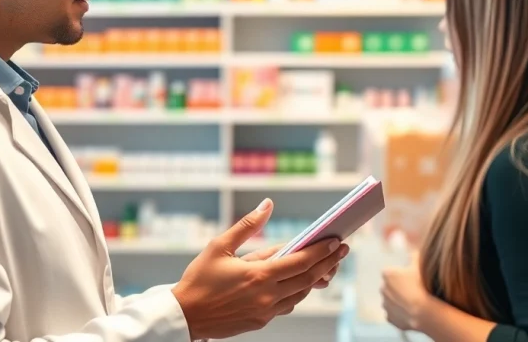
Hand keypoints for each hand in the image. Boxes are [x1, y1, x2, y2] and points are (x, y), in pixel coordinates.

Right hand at [172, 199, 348, 339]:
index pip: (300, 262)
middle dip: (328, 263)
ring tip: (326, 265)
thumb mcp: (219, 246)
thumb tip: (267, 205)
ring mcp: (265, 312)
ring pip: (300, 295)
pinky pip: (286, 306)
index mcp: (258, 275)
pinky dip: (296, 292)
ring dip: (315, 279)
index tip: (336, 241)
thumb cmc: (199, 279)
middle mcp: (267, 296)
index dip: (321, 251)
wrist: (185, 316)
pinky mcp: (260, 321)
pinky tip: (300, 282)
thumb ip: (247, 226)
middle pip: (307, 279)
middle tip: (342, 250)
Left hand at [381, 251, 433, 331]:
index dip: (403, 276)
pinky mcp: (388, 317)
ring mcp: (385, 304)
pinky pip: (394, 313)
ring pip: (391, 300)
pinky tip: (411, 312)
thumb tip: (414, 253)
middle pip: (391, 286)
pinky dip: (400, 313)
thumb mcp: (420, 266)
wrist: (422, 312)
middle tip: (414, 291)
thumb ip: (415, 257)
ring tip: (414, 303)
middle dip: (399, 288)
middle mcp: (382, 288)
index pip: (393, 273)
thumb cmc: (421, 286)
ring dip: (399, 301)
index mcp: (387, 274)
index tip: (412, 280)